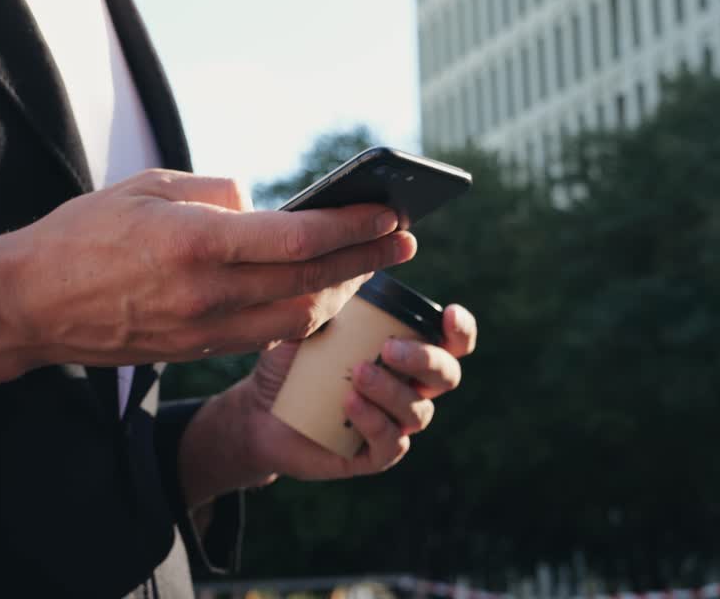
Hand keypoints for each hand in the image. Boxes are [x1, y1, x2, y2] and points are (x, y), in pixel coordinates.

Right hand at [0, 169, 414, 409]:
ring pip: (298, 319)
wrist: (29, 305)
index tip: (390, 212)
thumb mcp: (148, 187)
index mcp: (195, 243)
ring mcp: (204, 330)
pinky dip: (301, 312)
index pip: (298, 239)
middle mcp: (207, 293)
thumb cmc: (83, 233)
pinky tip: (318, 290)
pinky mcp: (198, 349)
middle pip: (313, 282)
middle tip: (405, 240)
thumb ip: (216, 193)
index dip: (353, 226)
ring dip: (341, 293)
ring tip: (366, 265)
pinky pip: (266, 335)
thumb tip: (263, 206)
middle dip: (367, 260)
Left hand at [240, 303, 476, 481]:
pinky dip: (374, 421)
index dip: (460, 330)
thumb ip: (334, 298)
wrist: (259, 414)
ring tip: (357, 375)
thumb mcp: (310, 325)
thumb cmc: (293, 363)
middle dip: (424, 359)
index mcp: (407, 352)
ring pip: (418, 411)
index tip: (448, 314)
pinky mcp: (374, 454)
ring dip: (391, 390)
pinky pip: (391, 443)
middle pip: (445, 375)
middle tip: (388, 349)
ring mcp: (395, 423)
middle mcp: (410, 388)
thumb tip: (355, 265)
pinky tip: (350, 404)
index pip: (452, 342)